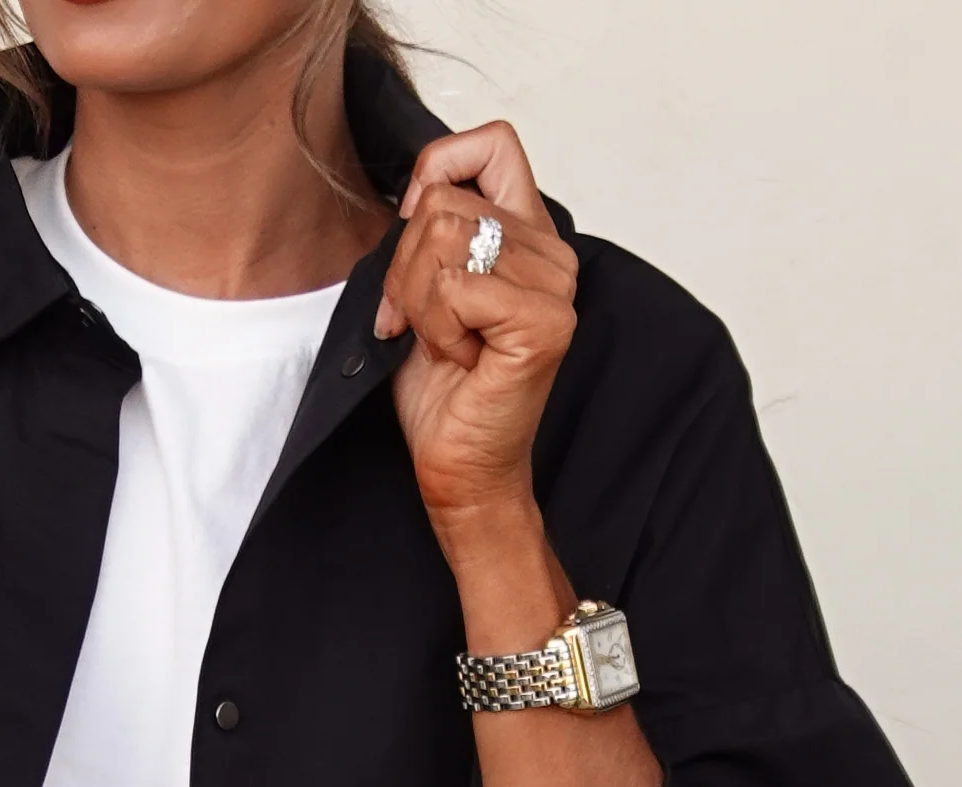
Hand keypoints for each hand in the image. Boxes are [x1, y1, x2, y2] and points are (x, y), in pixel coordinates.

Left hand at [376, 125, 577, 539]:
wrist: (457, 468)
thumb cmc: (441, 391)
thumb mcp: (423, 289)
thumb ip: (432, 230)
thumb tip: (412, 190)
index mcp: (529, 233)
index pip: (490, 142)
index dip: (435, 174)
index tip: (415, 236)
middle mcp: (552, 251)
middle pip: (442, 201)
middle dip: (406, 269)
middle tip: (424, 325)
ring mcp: (555, 285)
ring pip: (441, 240)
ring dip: (420, 304)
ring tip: (446, 345)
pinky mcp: (544, 322)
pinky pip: (454, 288)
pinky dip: (436, 330)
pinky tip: (461, 361)